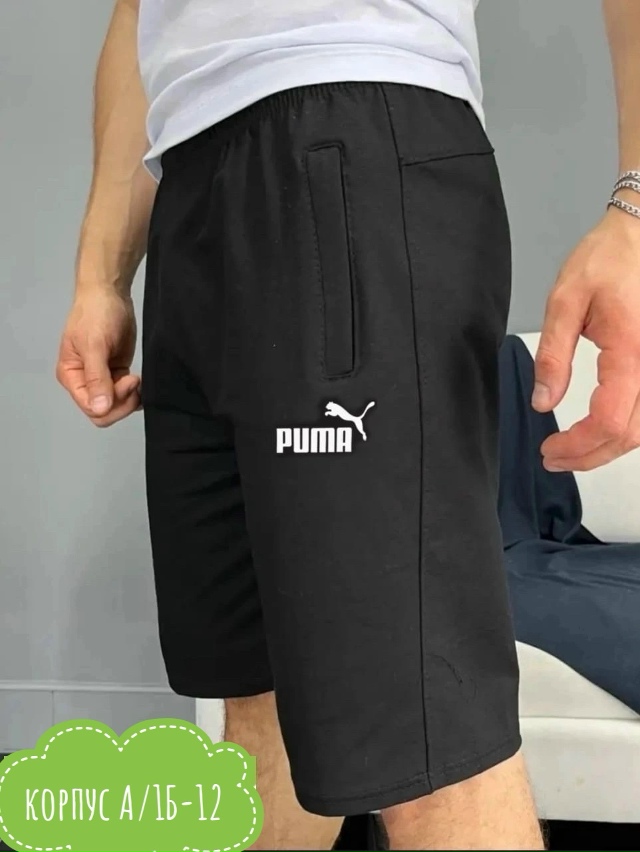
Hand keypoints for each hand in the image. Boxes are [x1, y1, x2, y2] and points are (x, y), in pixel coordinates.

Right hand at [56, 286, 140, 426]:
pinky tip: (141, 382)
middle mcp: (85, 382)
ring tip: (137, 378)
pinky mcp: (117, 374)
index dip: (112, 403)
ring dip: (131, 398)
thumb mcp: (94, 345)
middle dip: (122, 402)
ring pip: (117, 406)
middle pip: (104, 412)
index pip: (91, 408)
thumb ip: (96, 378)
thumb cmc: (96, 314)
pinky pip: (126, 395)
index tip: (127, 380)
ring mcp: (102, 379)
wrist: (109, 295)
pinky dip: (136, 393)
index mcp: (72, 377)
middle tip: (135, 381)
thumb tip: (100, 408)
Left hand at [533, 205, 639, 471]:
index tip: (549, 449)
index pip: (608, 420)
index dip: (578, 446)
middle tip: (554, 458)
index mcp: (631, 349)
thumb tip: (545, 402)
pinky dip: (627, 430)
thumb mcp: (564, 300)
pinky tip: (602, 431)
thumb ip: (553, 356)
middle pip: (631, 435)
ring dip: (610, 448)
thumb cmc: (607, 259)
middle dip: (590, 456)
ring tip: (573, 450)